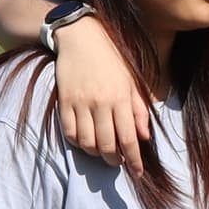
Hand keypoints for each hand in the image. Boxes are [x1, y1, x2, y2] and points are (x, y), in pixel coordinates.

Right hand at [44, 10, 150, 168]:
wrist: (81, 37)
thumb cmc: (111, 59)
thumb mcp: (131, 81)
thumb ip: (138, 110)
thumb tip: (144, 137)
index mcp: (120, 97)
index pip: (128, 138)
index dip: (134, 160)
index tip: (137, 172)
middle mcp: (101, 102)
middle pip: (107, 145)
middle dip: (115, 161)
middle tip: (118, 162)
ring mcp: (80, 102)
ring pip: (87, 143)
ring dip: (96, 154)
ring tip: (103, 151)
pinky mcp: (64, 101)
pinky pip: (69, 132)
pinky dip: (78, 142)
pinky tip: (86, 140)